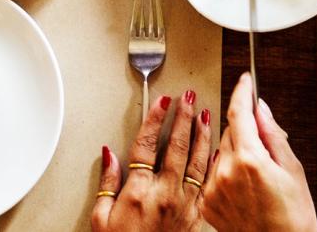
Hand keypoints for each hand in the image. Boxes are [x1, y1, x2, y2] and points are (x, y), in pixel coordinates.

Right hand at [91, 90, 211, 231]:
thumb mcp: (100, 219)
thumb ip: (106, 183)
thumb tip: (109, 154)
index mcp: (138, 191)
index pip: (147, 145)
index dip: (155, 119)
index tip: (162, 101)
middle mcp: (164, 195)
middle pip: (177, 147)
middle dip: (183, 117)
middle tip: (188, 97)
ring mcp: (183, 205)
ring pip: (197, 161)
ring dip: (201, 135)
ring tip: (205, 113)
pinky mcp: (195, 216)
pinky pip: (206, 182)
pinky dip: (212, 162)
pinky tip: (216, 149)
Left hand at [202, 73, 316, 231]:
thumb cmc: (294, 220)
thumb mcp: (293, 170)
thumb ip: (272, 134)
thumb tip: (260, 108)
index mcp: (250, 159)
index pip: (239, 111)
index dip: (242, 91)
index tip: (245, 81)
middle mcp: (226, 171)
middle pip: (230, 130)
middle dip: (245, 131)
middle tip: (265, 149)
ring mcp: (214, 188)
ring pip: (221, 151)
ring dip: (235, 153)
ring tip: (257, 178)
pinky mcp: (207, 202)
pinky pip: (214, 173)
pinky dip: (226, 173)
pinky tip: (244, 189)